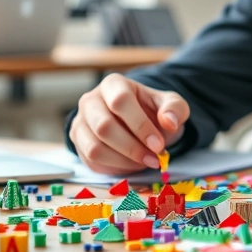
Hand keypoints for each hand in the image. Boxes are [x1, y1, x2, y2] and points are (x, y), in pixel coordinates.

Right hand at [69, 73, 188, 173]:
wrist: (137, 121)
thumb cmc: (152, 110)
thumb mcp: (171, 105)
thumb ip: (174, 109)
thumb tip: (169, 122)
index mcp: (113, 84)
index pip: (120, 101)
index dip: (140, 125)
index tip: (159, 145)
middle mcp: (90, 100)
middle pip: (103, 127)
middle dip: (132, 148)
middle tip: (153, 159)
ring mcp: (80, 122)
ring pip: (94, 148)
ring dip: (123, 161)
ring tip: (145, 162)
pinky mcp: (77, 142)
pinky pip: (91, 161)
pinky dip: (114, 168)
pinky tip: (132, 164)